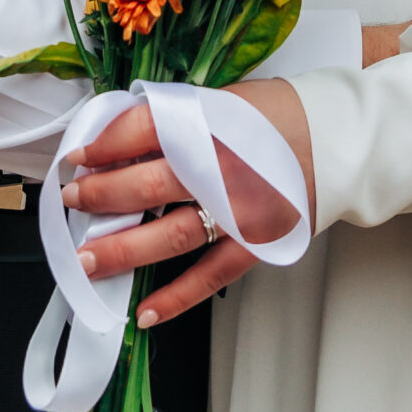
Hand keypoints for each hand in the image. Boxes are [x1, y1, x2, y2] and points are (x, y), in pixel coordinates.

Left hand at [62, 79, 313, 327]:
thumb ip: (178, 117)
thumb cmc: (278, 118)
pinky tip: (143, 312)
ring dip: (123, 250)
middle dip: (101, 195)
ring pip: (169, 235)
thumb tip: (120, 137)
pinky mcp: (256, 243)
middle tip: (72, 200)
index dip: (104, 144)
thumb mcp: (226, 100)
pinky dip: (176, 297)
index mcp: (210, 123)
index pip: (143, 130)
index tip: (77, 157)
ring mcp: (239, 211)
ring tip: (86, 260)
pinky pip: (209, 276)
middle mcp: (221, 167)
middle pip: (146, 184)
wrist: (339, 140)